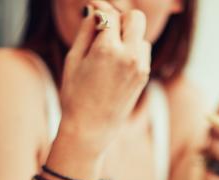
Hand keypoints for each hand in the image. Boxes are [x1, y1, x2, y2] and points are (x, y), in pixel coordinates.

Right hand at [58, 1, 150, 155]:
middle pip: (135, 18)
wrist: (91, 128)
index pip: (110, 14)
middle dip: (121, 19)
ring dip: (127, 36)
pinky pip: (143, 51)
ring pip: (141, 35)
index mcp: (107, 50)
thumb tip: (92, 10)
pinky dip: (132, 50)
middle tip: (105, 30)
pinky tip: (116, 64)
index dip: (100, 10)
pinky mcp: (144, 76)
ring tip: (108, 52)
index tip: (92, 12)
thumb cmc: (75, 94)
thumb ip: (85, 31)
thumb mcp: (74, 59)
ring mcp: (140, 67)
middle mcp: (128, 56)